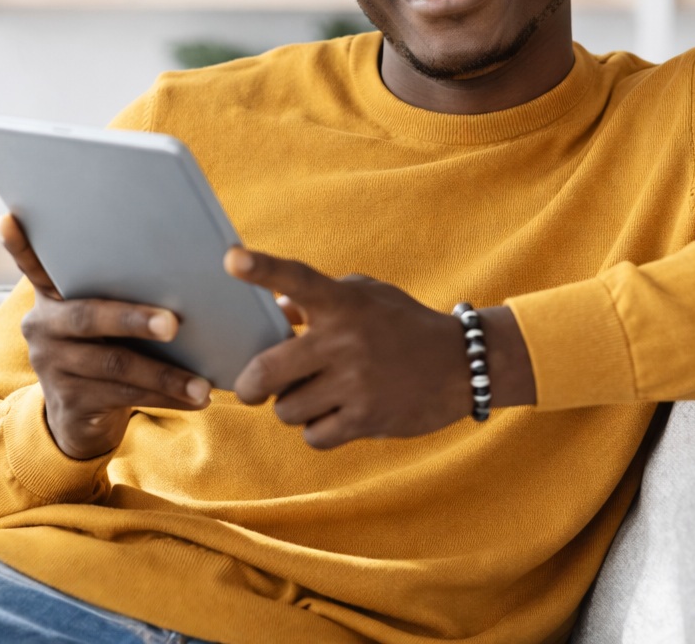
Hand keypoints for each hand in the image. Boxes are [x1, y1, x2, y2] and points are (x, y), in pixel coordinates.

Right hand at [1, 214, 212, 460]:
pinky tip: (196, 399)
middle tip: (174, 324)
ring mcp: (52, 365)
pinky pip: (123, 397)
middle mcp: (42, 327)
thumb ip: (119, 292)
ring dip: (165, 374)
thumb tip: (184, 268)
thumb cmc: (107, 349)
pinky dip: (164, 397)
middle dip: (135, 319)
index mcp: (53, 297)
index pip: (33, 265)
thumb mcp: (104, 319)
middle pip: (89, 317)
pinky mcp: (69, 401)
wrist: (81, 418)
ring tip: (201, 383)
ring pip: (115, 364)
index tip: (9, 219)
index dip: (20, 245)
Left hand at [227, 247, 479, 448]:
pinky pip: (314, 435)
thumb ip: (319, 300)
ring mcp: (356, 383)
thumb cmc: (403, 325)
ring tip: (316, 396)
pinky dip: (317, 430)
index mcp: (344, 302)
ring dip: (293, 407)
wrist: (462, 365)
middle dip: (249, 386)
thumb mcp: (367, 296)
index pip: (296, 279)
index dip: (262, 268)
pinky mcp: (367, 419)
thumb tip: (274, 310)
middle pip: (266, 371)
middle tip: (251, 389)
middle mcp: (346, 340)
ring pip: (287, 410)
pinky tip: (336, 415)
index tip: (232, 259)